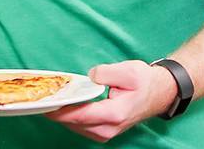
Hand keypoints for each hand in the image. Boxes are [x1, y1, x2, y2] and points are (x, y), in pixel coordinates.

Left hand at [45, 60, 177, 141]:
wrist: (160, 93)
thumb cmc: (145, 82)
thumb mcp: (128, 70)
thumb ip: (105, 73)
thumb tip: (89, 78)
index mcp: (115, 113)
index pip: (80, 115)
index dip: (59, 111)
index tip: (45, 103)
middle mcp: (110, 128)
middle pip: (74, 124)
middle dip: (57, 111)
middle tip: (43, 97)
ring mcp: (107, 133)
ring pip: (76, 127)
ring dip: (63, 116)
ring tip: (52, 100)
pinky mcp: (104, 133)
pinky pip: (81, 128)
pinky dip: (71, 118)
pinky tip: (66, 107)